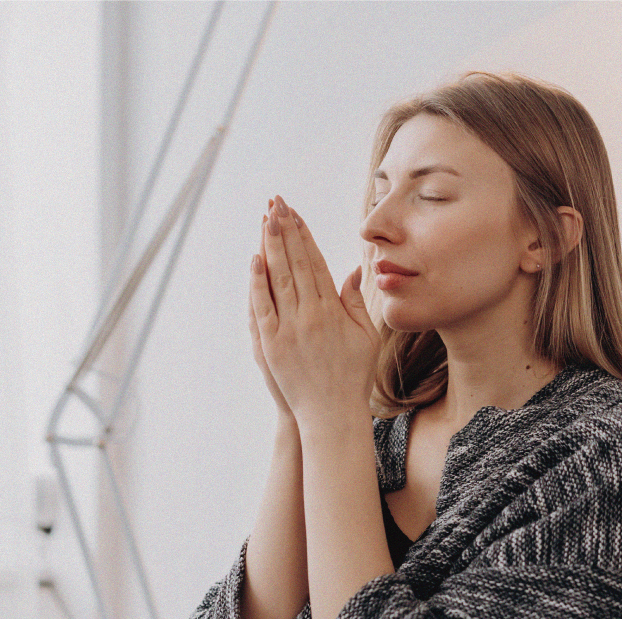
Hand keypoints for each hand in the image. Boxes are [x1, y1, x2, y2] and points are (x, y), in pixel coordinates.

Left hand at [249, 195, 379, 426]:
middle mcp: (311, 315)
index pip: (315, 262)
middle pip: (295, 263)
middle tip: (277, 203)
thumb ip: (356, 302)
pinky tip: (255, 259)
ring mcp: (289, 329)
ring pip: (278, 278)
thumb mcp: (366, 337)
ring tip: (265, 219)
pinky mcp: (271, 345)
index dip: (305, 236)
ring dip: (271, 246)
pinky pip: (262, 307)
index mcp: (334, 310)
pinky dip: (257, 283)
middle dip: (285, 230)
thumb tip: (352, 270)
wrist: (332, 414)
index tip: (296, 214)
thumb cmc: (353, 376)